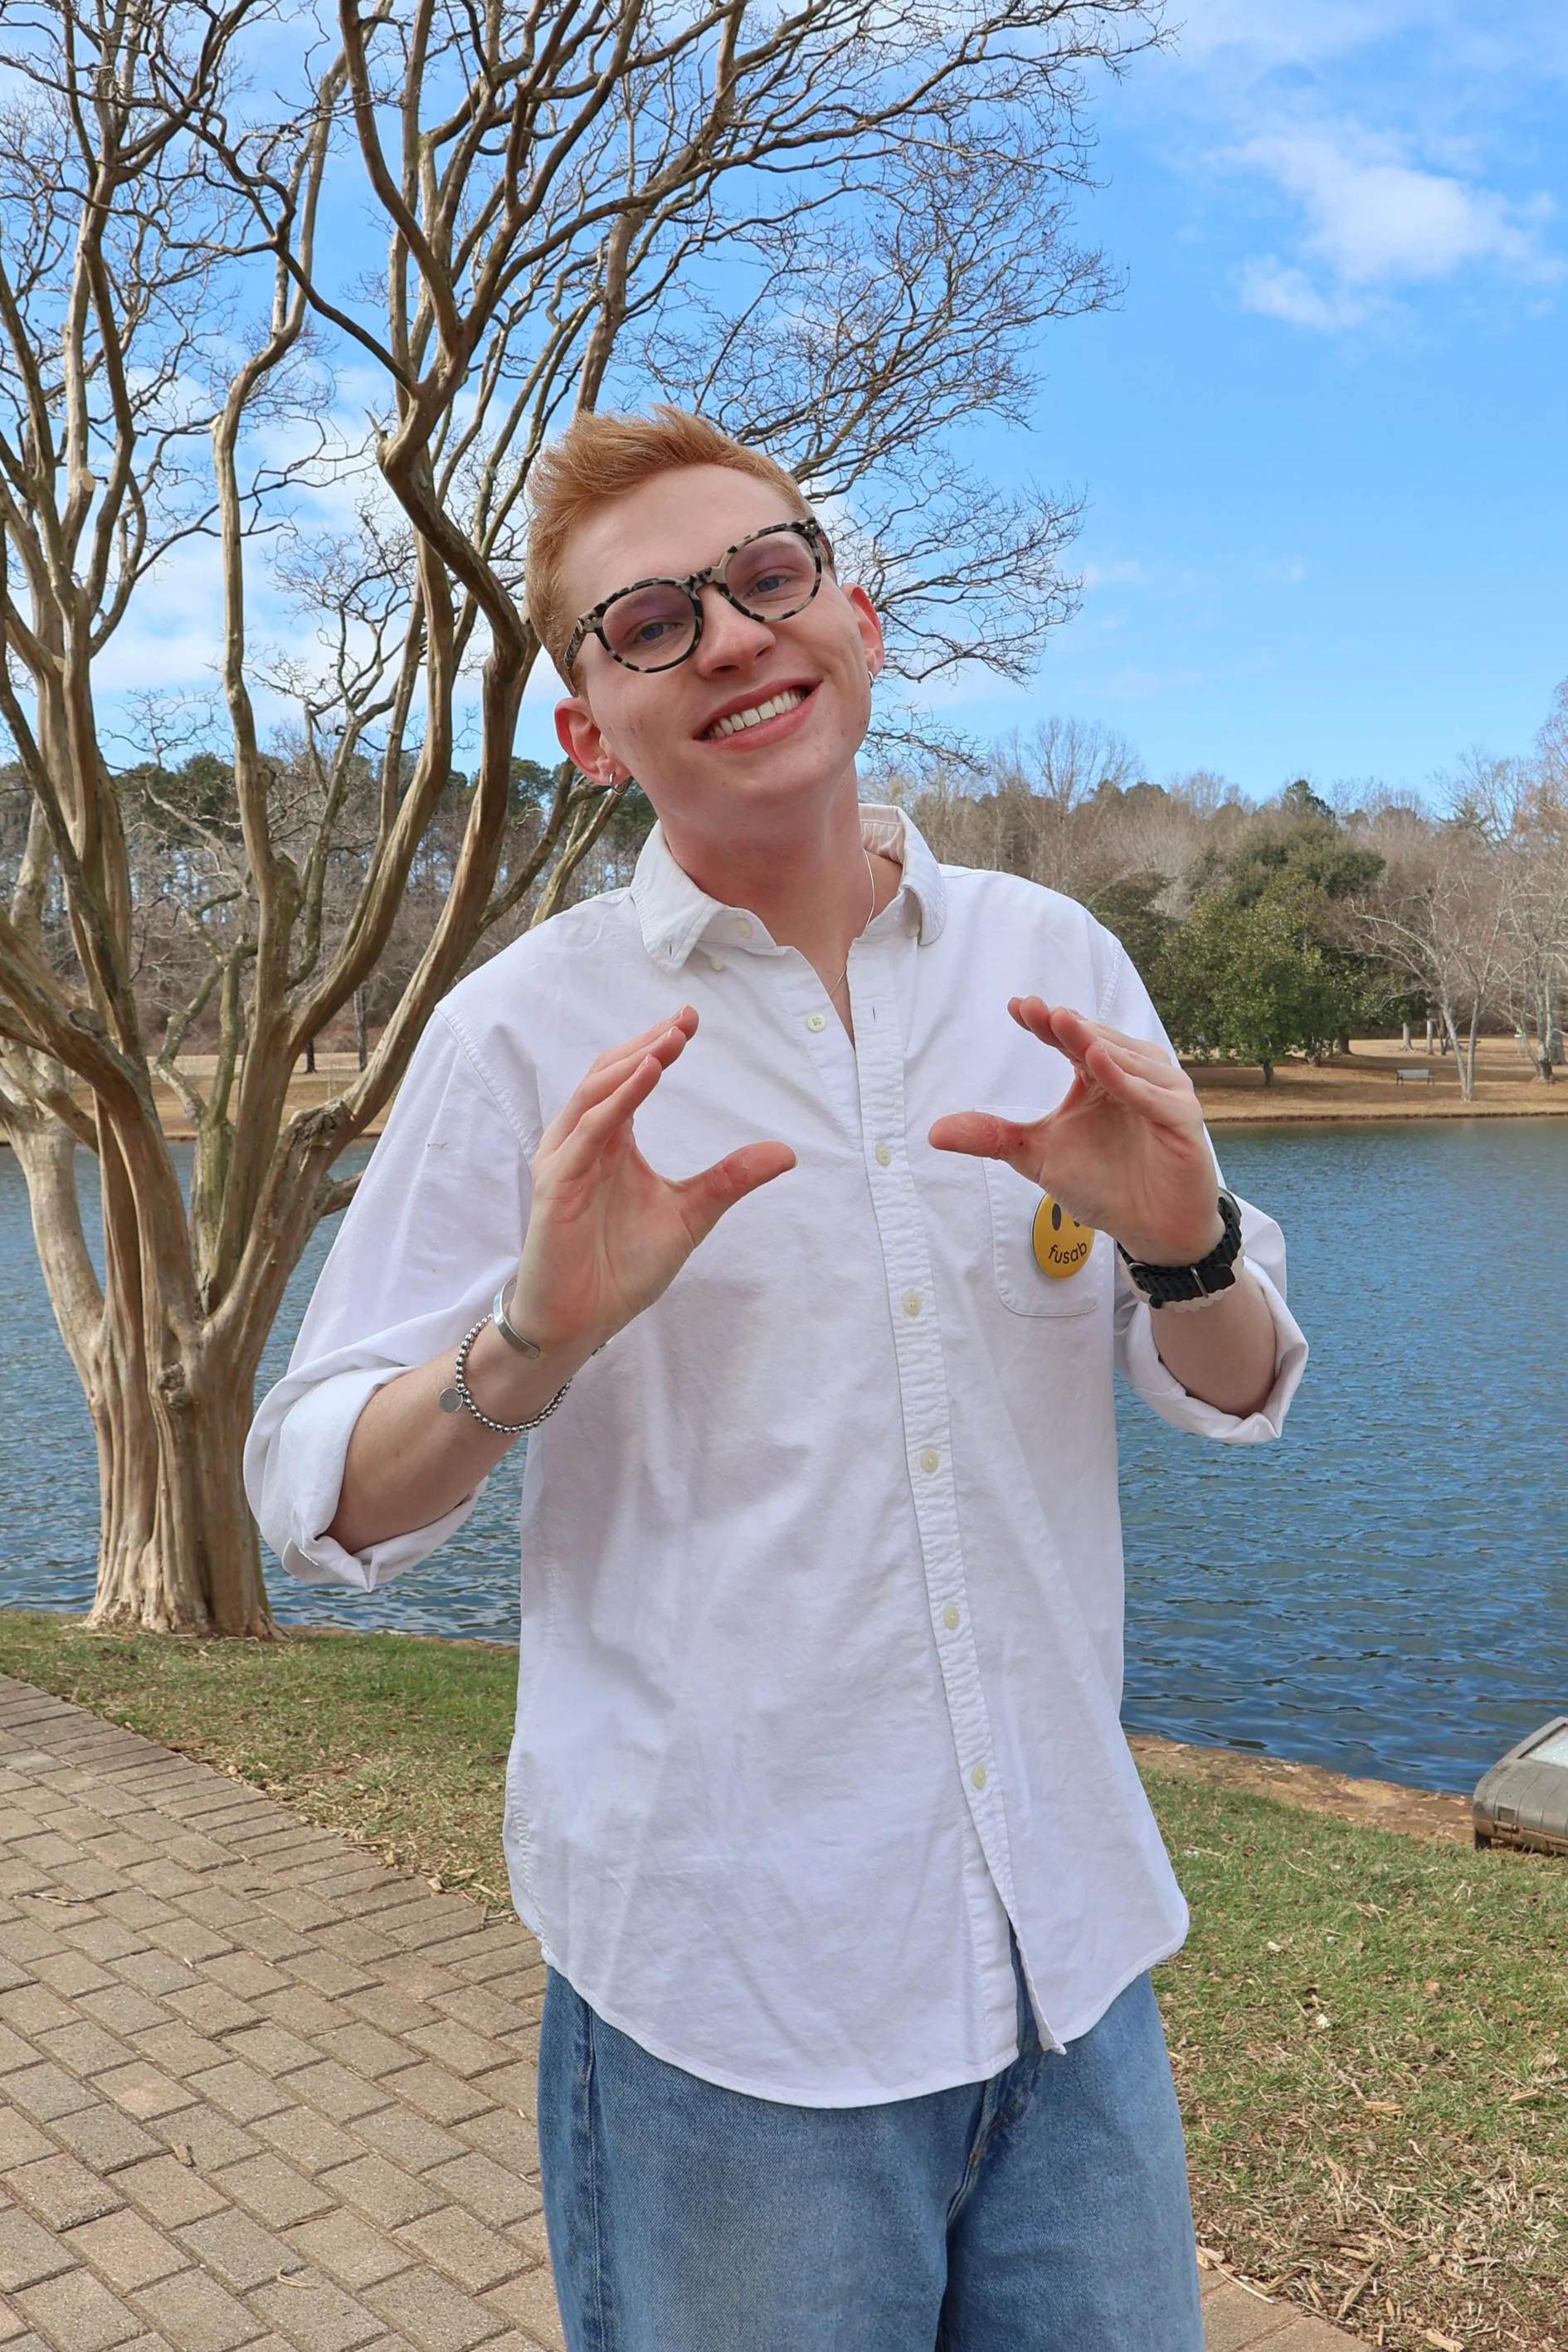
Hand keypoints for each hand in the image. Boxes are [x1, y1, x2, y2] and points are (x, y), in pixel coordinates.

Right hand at [511, 1006, 794, 1353]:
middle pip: (609, 1074)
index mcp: (610, 1143)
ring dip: (633, 1064)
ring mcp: (564, 1161)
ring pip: (594, 1094)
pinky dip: (616, 1102)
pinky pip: (586, 1134)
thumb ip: (729, 1179)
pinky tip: (646, 1078)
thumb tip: (787, 1152)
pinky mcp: (554, 1186)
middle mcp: (582, 1143)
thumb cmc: (621, 1268)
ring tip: (670, 1041)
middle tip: (684, 1020)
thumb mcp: (690, 1215)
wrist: (580, 1322)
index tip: (691, 1021)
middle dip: (646, 1044)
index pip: (630, 1078)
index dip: (657, 1047)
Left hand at [928, 998, 1221, 1264]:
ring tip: (1064, 1023)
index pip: (1070, 1040)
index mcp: (1101, 1073)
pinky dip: (1128, 1081)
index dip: (1045, 1023)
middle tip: (1036, 1009)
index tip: (1015, 1006)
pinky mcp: (1183, 1120)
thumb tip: (934, 1132)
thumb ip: (995, 1137)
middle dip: (1066, 1025)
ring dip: (1097, 1043)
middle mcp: (1134, 1074)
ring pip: (1128, 1060)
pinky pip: (1152, 1096)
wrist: (1151, 1228)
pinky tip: (1099, 1064)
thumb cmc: (1103, 1184)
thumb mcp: (1038, 1157)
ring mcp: (1162, 1093)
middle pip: (1098, 1041)